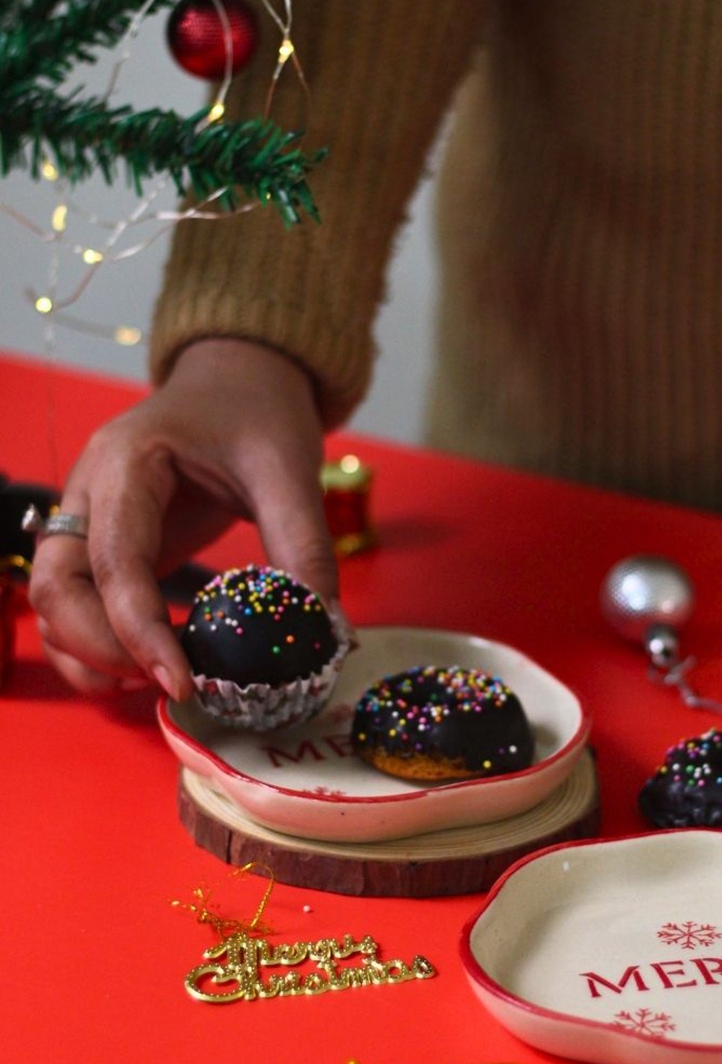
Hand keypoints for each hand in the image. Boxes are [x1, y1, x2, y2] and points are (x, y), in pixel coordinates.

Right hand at [28, 338, 338, 699]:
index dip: (139, 630)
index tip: (183, 682)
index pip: (114, 560)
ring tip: (161, 683)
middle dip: (102, 650)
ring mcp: (89, 520)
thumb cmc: (258, 412)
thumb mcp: (288, 469)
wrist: (242, 379)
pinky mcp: (105, 546)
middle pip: (56, 588)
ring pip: (53, 605)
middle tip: (174, 685)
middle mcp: (89, 492)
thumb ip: (304, 547)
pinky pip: (78, 606)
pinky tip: (151, 666)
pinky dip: (100, 647)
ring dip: (91, 656)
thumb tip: (327, 631)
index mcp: (126, 462)